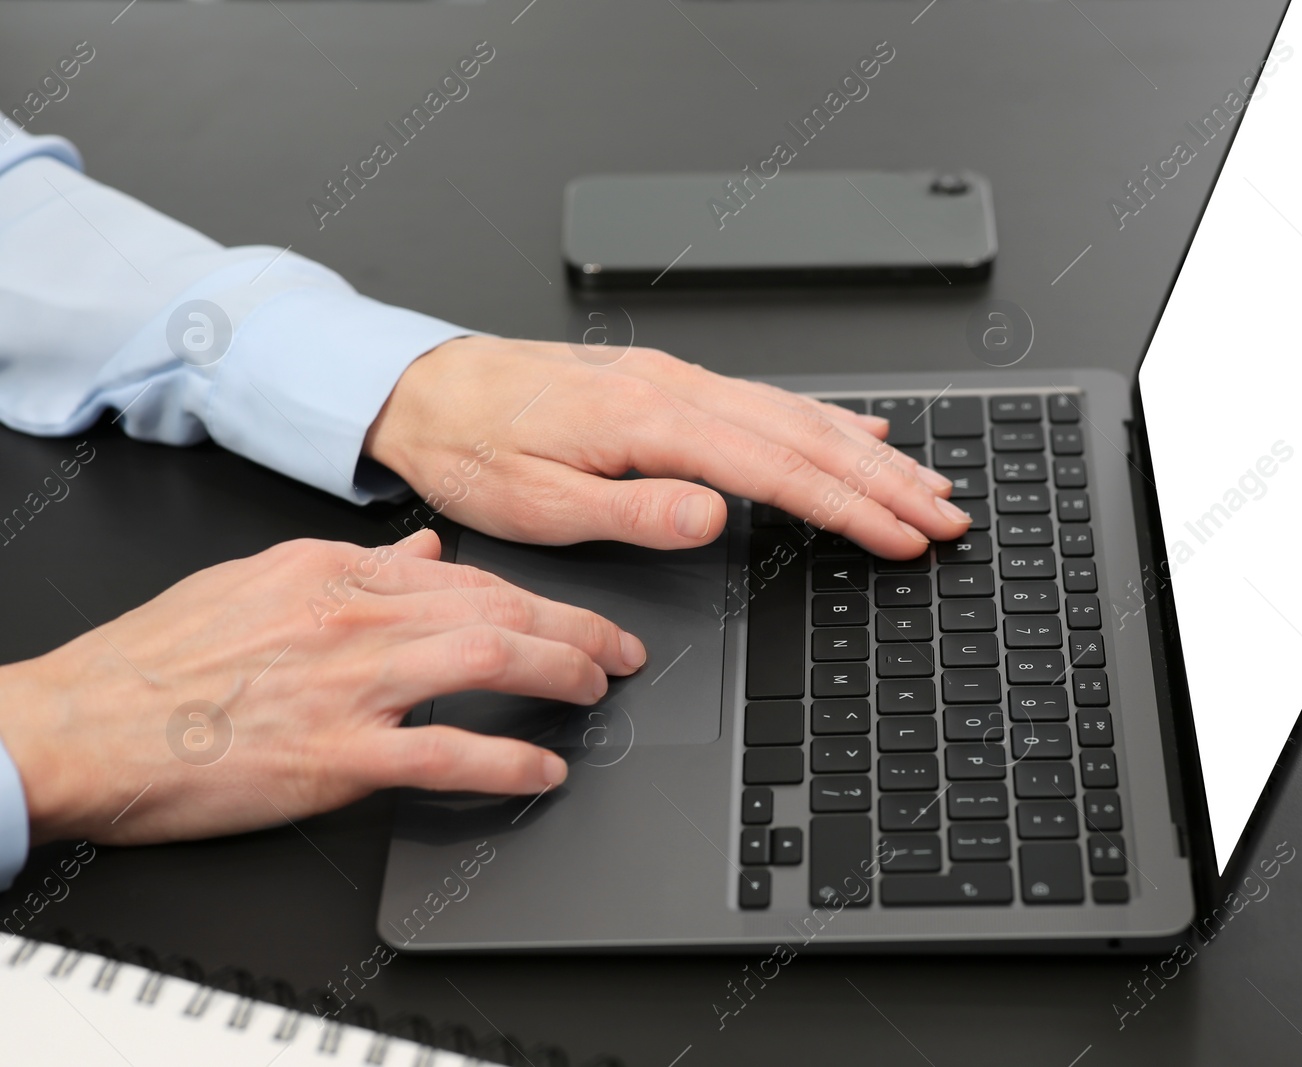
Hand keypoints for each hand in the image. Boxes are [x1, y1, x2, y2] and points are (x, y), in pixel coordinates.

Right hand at [0, 529, 642, 845]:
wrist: (81, 723)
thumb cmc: (160, 659)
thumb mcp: (262, 577)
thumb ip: (357, 564)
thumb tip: (429, 552)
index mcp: (336, 574)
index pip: (471, 576)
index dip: (540, 594)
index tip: (577, 613)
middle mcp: (352, 620)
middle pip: (497, 609)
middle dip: (576, 628)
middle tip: (619, 652)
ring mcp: (348, 686)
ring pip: (487, 659)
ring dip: (560, 672)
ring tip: (598, 691)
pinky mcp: (334, 755)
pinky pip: (444, 752)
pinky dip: (507, 759)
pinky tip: (545, 769)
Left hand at [362, 336, 971, 557]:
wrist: (427, 389)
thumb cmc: (474, 449)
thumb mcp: (536, 501)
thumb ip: (632, 511)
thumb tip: (714, 515)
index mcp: (650, 421)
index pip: (776, 471)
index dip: (850, 508)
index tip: (903, 535)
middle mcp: (676, 390)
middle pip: (806, 439)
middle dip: (886, 483)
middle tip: (947, 515)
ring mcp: (678, 381)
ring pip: (796, 416)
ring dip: (868, 455)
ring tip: (925, 482)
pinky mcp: (670, 384)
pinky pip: (766, 400)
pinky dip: (823, 421)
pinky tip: (854, 434)